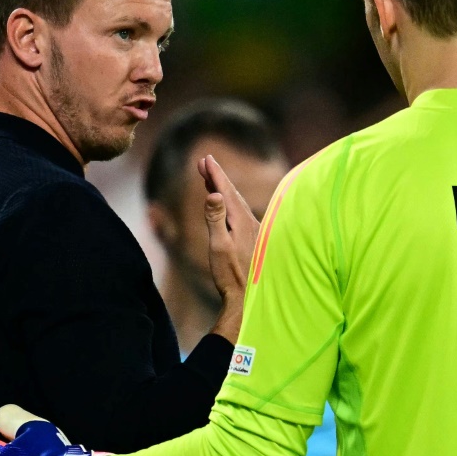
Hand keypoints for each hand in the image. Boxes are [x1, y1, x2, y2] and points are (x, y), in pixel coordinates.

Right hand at [198, 154, 259, 339]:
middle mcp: (249, 221)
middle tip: (204, 162)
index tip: (206, 158)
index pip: (225, 190)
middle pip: (231, 193)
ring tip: (210, 178)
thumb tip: (214, 193)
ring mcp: (252, 230)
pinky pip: (239, 212)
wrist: (248, 296)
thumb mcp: (218, 246)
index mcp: (241, 220)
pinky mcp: (251, 238)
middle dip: (217, 176)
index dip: (215, 173)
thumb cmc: (230, 274)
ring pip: (236, 202)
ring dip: (223, 188)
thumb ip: (215, 219)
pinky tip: (226, 205)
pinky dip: (229, 202)